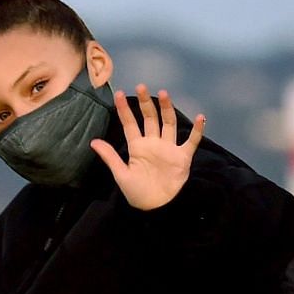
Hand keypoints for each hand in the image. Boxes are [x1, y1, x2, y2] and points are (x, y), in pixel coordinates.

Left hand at [93, 86, 204, 210]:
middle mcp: (153, 143)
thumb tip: (93, 141)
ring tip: (164, 94)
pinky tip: (201, 117)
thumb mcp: (120, 173)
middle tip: (142, 86)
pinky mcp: (182, 157)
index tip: (118, 93)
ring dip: (167, 109)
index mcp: (137, 146)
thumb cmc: (136, 192)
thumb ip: (110, 156)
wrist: (155, 207)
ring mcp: (168, 148)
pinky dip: (197, 130)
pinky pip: (191, 141)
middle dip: (146, 103)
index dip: (124, 109)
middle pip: (150, 118)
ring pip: (168, 123)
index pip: (130, 123)